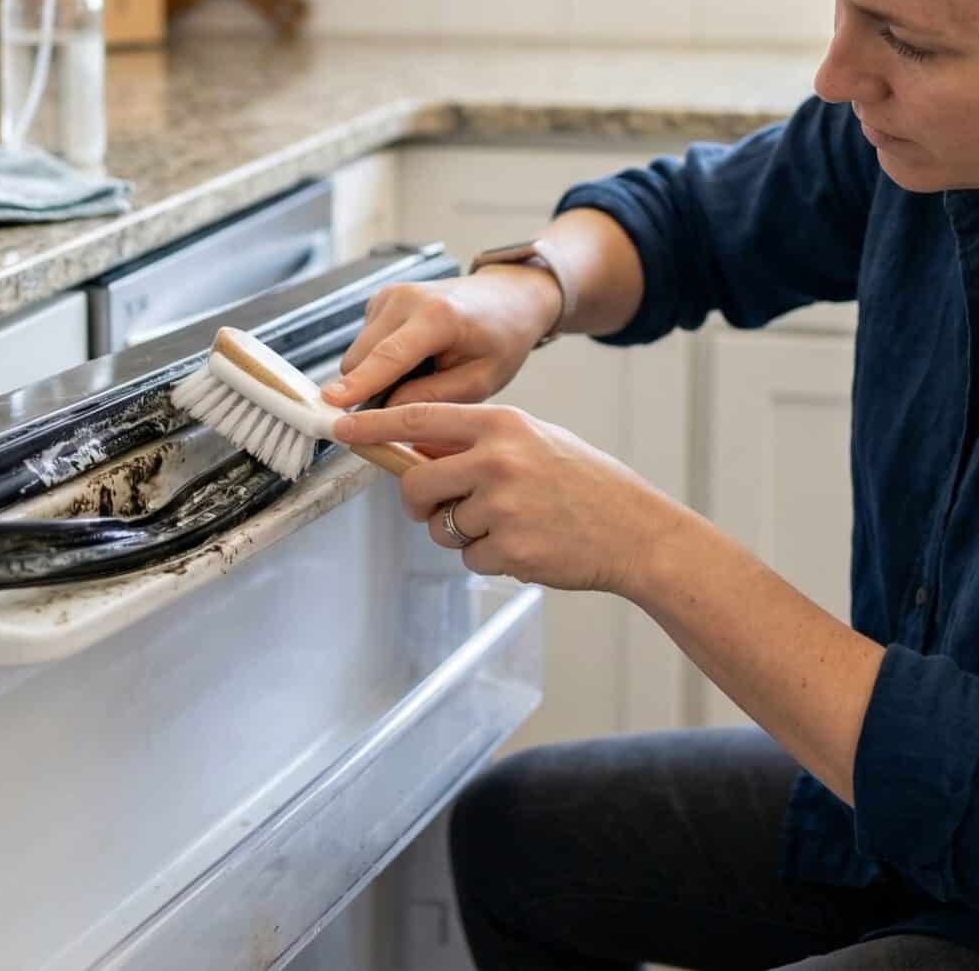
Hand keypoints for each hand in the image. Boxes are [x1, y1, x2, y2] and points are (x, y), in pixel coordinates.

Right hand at [321, 269, 561, 409]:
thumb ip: (433, 398)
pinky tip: (413, 358)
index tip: (331, 403)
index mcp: (438, 316)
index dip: (359, 384)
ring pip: (358, 354)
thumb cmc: (500, 339)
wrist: (506, 299)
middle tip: (402, 406)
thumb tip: (388, 413)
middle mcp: (406, 298)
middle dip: (369, 390)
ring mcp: (389, 295)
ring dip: (377, 375)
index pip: (389, 356)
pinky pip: (364, 344)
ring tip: (420, 374)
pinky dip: (380, 360)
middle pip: (362, 359)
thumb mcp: (481, 380)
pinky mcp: (380, 300)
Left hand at [329, 402, 688, 594]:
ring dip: (464, 533)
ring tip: (513, 523)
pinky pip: (470, 558)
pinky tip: (526, 544)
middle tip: (436, 505)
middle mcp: (498, 461)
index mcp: (503, 424)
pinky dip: (489, 557)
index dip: (375, 426)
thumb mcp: (535, 440)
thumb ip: (480, 441)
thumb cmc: (585, 483)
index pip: (421, 418)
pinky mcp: (509, 549)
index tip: (343, 428)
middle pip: (417, 482)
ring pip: (443, 527)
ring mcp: (502, 507)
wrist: (635, 530)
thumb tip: (417, 449)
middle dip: (418, 500)